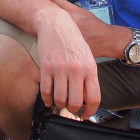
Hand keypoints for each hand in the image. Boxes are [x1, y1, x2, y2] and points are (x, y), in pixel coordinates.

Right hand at [23, 0, 101, 115]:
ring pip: (60, 99)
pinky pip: (46, 92)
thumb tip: (87, 98)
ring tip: (60, 101)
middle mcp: (76, 70)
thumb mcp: (87, 56)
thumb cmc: (73, 41)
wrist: (56, 24)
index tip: (85, 114)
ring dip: (59, 105)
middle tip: (71, 108)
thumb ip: (88, 76)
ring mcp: (60, 69)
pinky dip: (47, 99)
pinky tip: (48, 99)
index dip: (90, 111)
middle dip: (73, 110)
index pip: (93, 97)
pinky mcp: (46, 68)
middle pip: (75, 103)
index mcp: (89, 67)